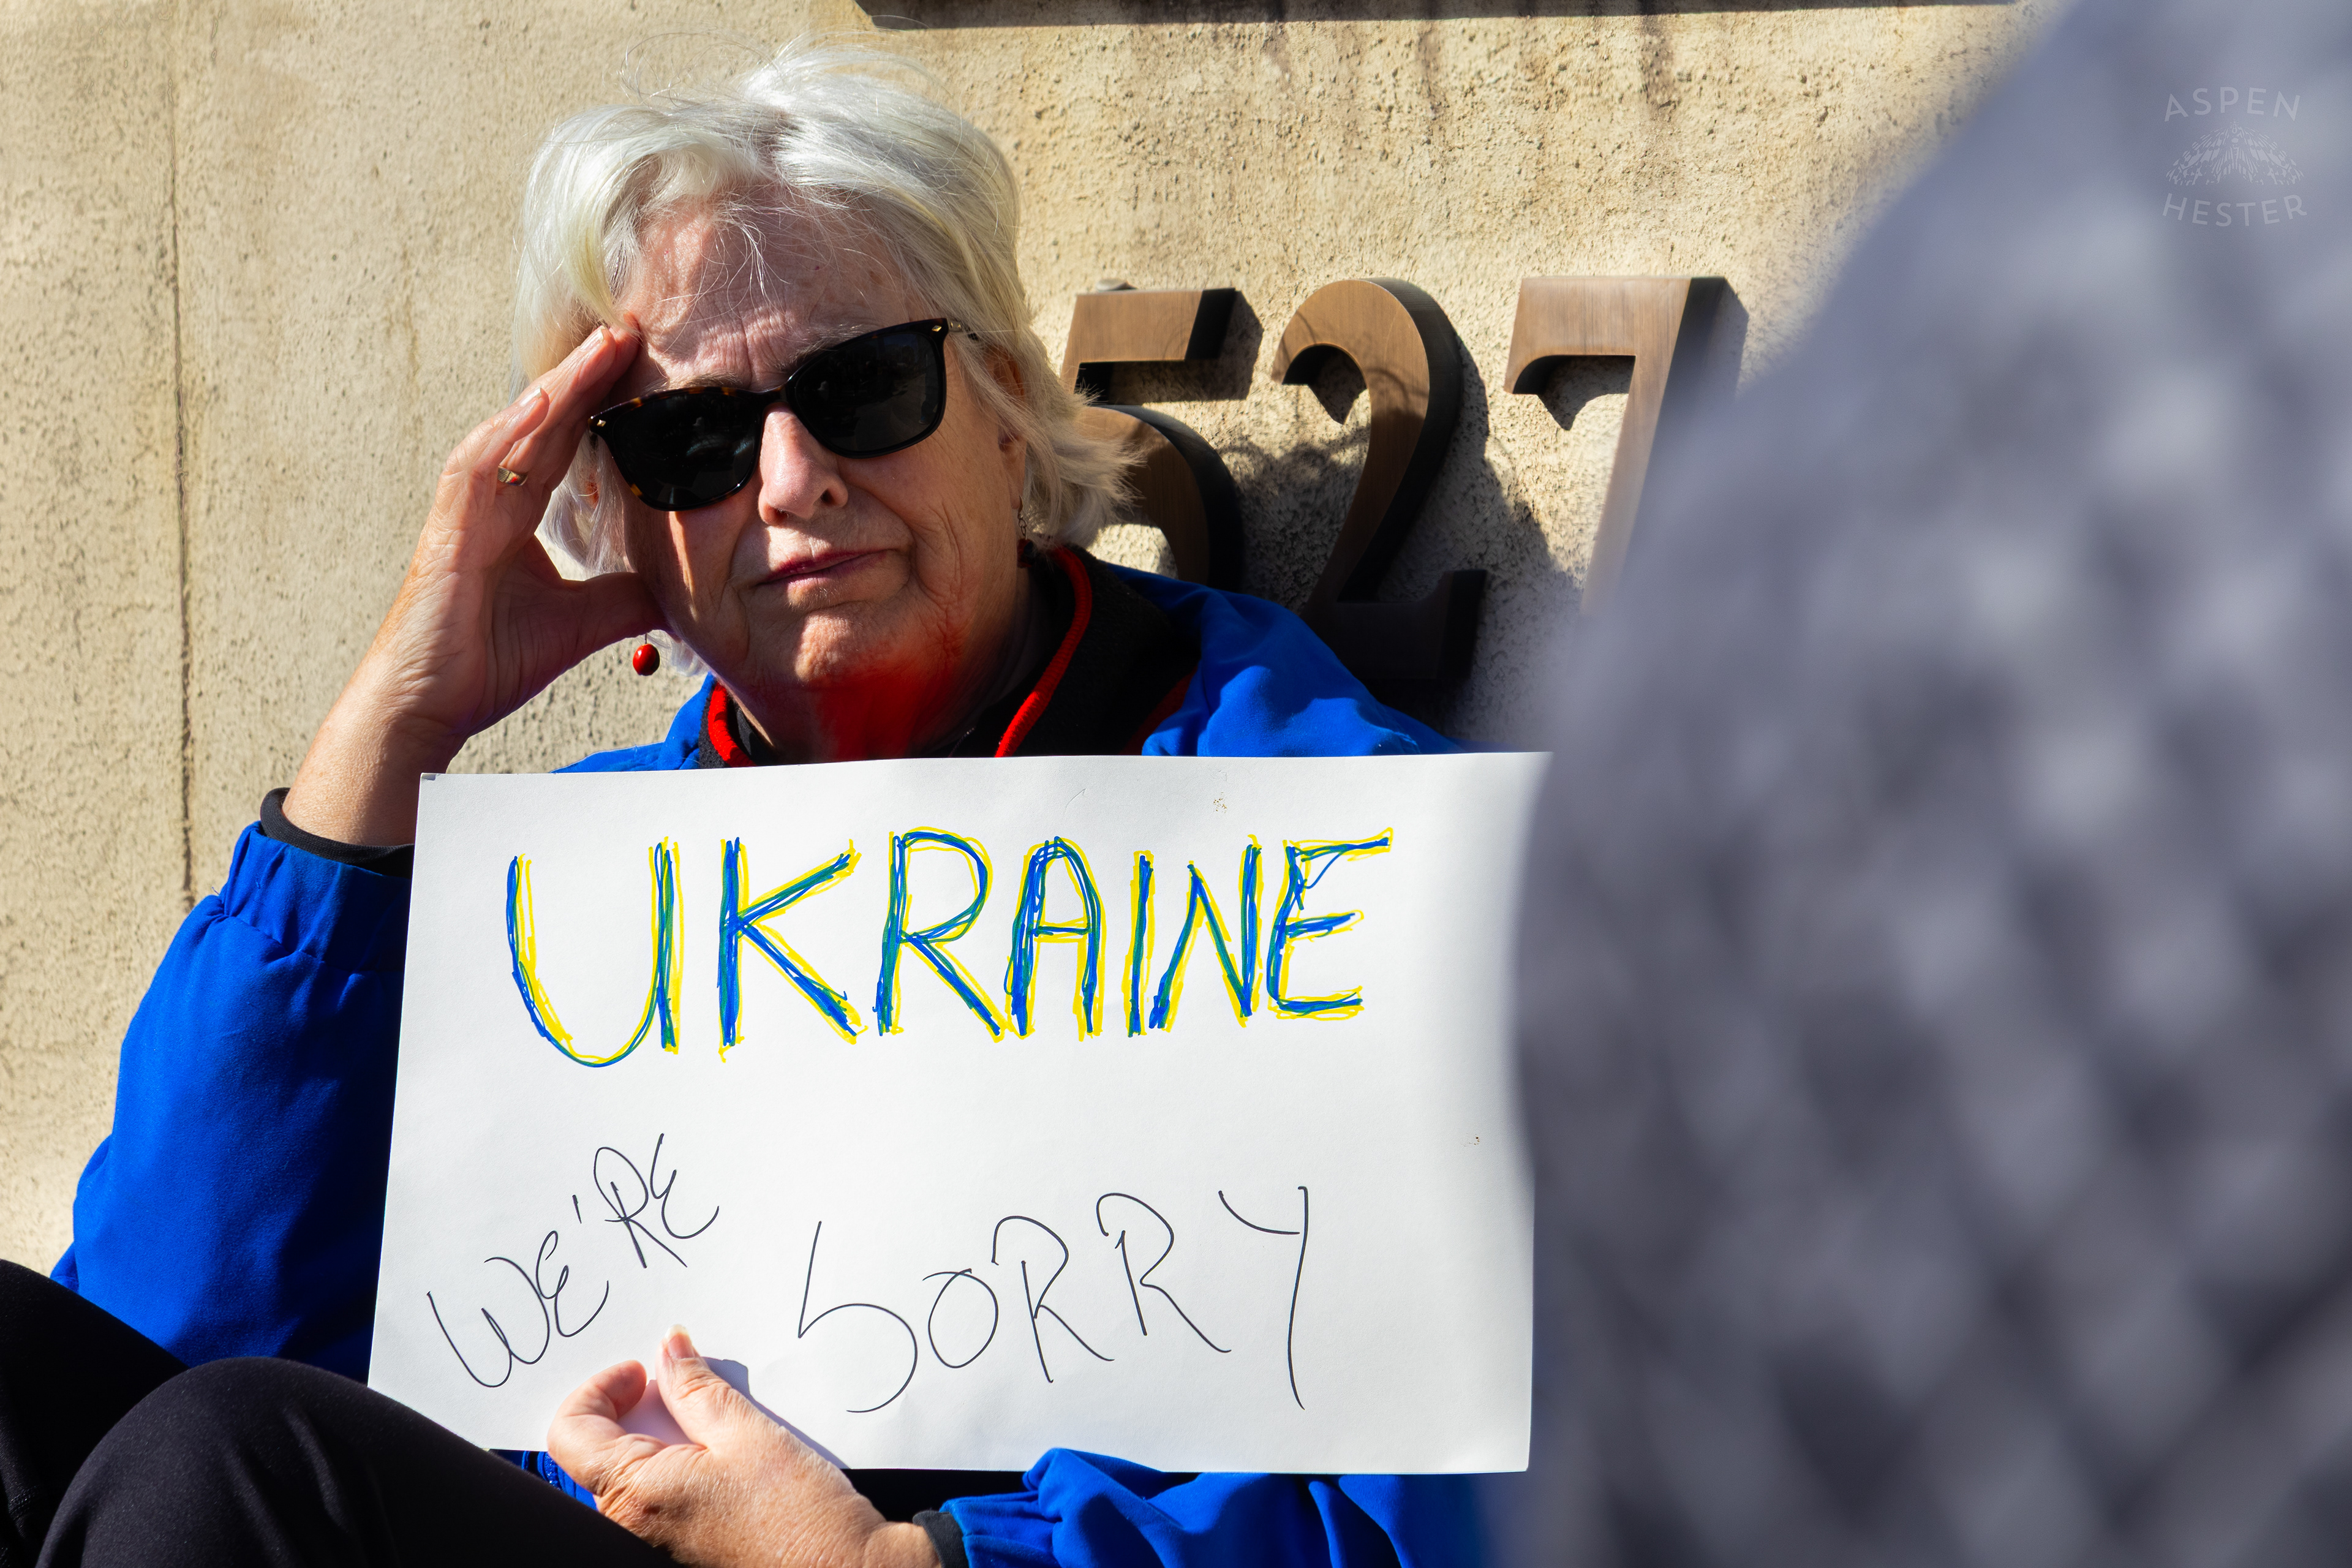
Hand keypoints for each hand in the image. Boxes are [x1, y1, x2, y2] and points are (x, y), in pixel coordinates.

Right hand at [282, 324, 662, 843]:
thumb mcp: (583, 624)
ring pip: (515, 428)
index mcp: (518, 514)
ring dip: (558, 386)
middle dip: (588, 375)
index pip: (567, 444)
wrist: (430, 703)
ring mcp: (465, 507)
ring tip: (603, 346)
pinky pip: (477, 464)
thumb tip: (679, 589)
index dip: (603, 405)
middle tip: (633, 331)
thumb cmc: (488, 661)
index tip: (645, 370)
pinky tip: (542, 402)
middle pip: (546, 422)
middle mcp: (491, 499)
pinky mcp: (447, 527)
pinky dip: (509, 432)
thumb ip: (625, 598)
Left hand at [547, 1327, 939, 1567]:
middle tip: (683, 1380)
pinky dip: (681, 1457)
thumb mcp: (747, 1433)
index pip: (571, 1432)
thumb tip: (670, 1351)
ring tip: (715, 1411)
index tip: (642, 1370)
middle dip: (637, 1405)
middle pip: (600, 1449)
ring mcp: (657, 1539)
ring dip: (664, 1429)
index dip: (600, 1388)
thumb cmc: (801, 1520)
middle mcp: (634, 1525)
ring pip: (634, 1468)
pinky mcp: (684, 1542)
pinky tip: (726, 1447)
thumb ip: (697, 1388)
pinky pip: (662, 1489)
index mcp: (634, 1497)